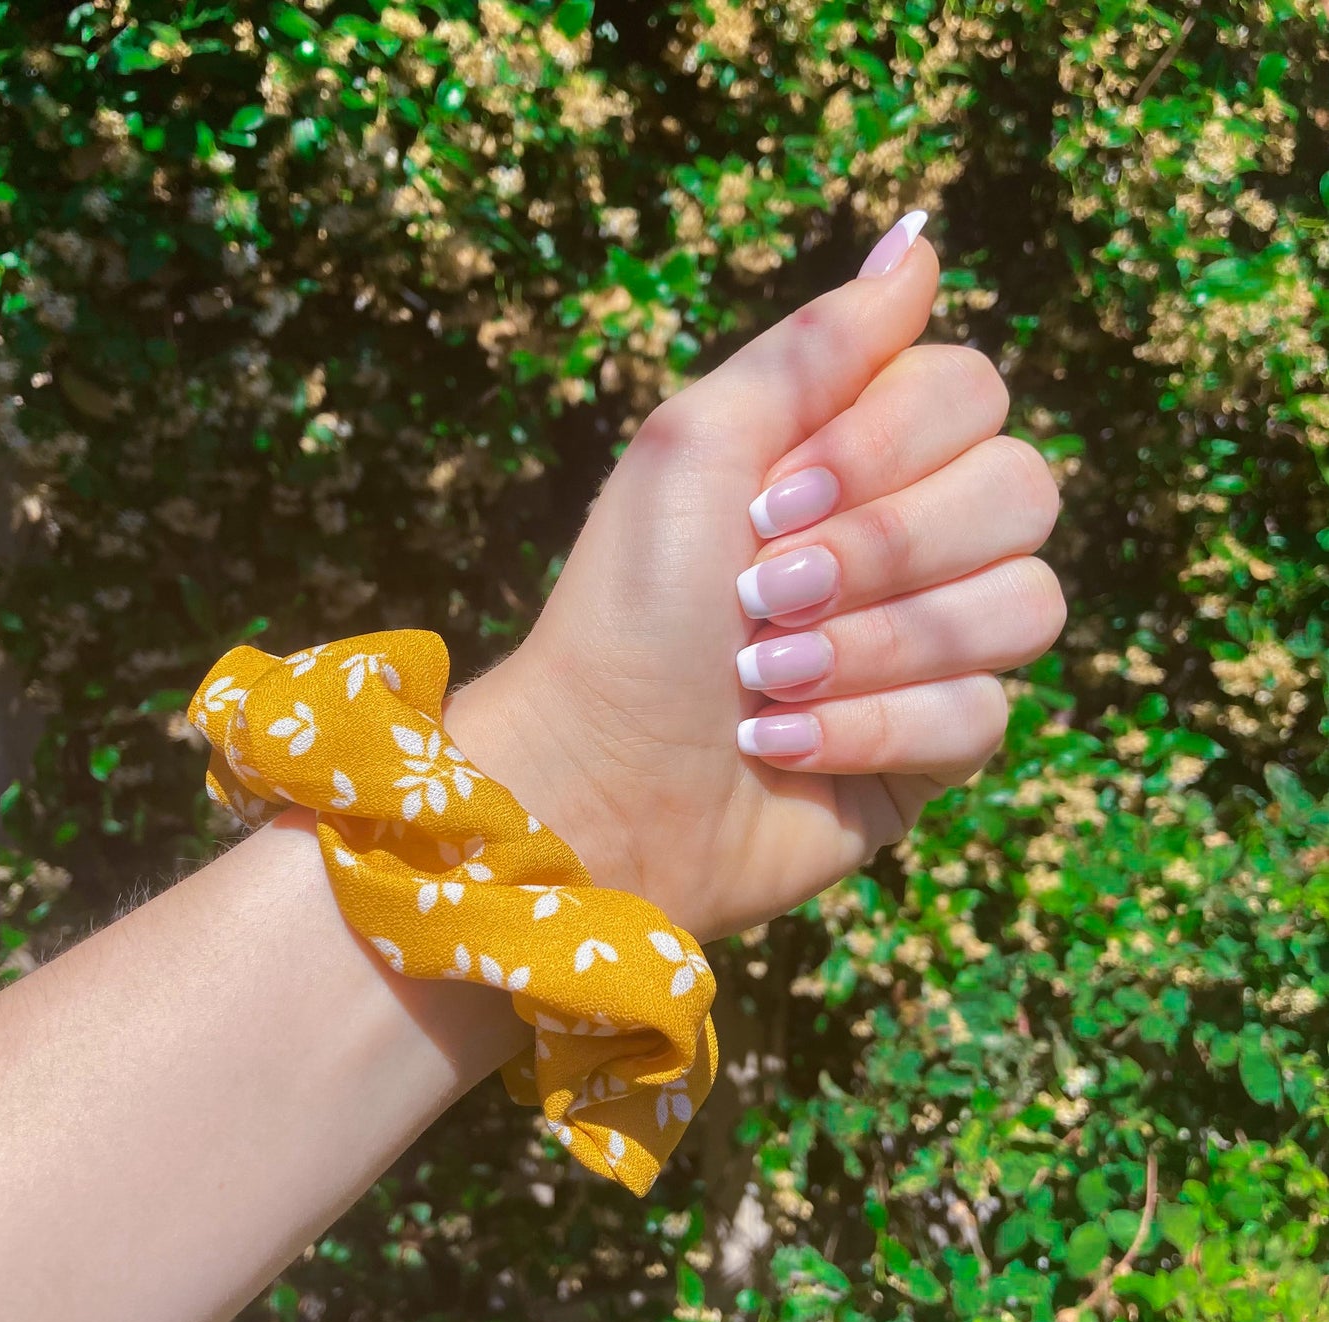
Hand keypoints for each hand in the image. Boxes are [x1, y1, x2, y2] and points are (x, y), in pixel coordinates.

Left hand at [449, 220, 1063, 941]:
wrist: (600, 777)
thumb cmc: (630, 607)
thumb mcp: (697, 444)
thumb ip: (813, 346)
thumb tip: (919, 240)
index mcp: (857, 454)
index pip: (974, 394)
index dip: (887, 446)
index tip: (773, 497)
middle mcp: (915, 538)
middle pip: (1022, 493)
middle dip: (881, 553)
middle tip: (763, 595)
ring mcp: (937, 644)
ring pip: (1025, 608)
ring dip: (876, 647)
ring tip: (763, 678)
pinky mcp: (940, 744)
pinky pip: (985, 716)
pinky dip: (869, 727)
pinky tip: (783, 745)